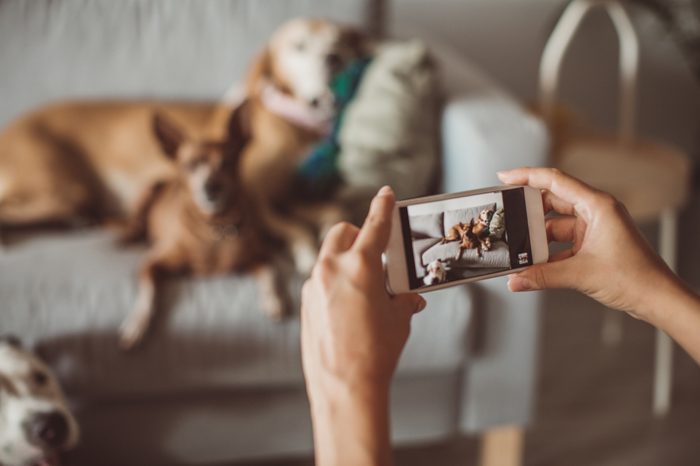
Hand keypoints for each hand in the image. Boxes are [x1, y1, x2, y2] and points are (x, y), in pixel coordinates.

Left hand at [300, 185, 425, 465]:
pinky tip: (349, 308)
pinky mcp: (305, 302)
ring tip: (365, 289)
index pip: (374, 224)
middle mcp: (332, 268)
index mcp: (361, 265)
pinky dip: (335, 282)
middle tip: (376, 254)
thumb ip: (403, 299)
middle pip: (343, 232)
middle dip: (358, 235)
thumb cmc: (376, 352)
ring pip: (329, 257)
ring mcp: (314, 284)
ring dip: (346, 261)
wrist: (344, 386)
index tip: (386, 193)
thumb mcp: (399, 319)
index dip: (383, 206)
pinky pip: (321, 280)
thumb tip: (409, 298)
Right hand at [498, 167, 677, 321]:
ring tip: (518, 247)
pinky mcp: (593, 245)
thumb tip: (515, 279)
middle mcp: (596, 212)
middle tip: (506, 216)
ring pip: (556, 225)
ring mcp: (594, 228)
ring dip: (538, 237)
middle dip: (528, 211)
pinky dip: (548, 252)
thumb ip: (543, 276)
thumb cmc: (636, 278)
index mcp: (598, 205)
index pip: (555, 180)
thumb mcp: (581, 274)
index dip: (527, 176)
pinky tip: (534, 264)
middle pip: (553, 201)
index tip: (505, 177)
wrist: (658, 299)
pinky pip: (562, 243)